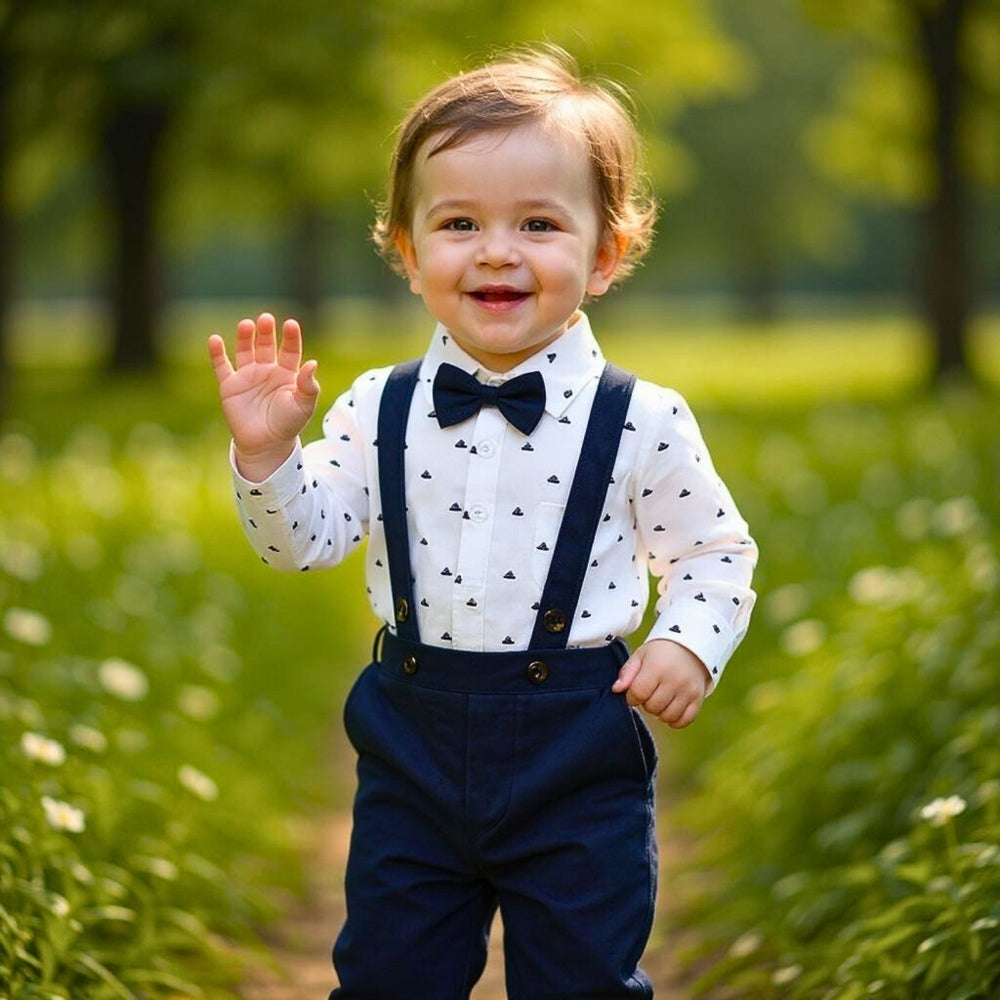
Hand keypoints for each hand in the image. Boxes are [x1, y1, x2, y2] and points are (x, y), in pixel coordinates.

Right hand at [208, 313, 320, 480]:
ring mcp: (248, 376)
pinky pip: (222, 366)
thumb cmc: (289, 424)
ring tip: (246, 325)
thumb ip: (309, 385)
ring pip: (245, 351)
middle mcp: (267, 371)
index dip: (291, 337)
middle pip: (266, 345)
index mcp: (287, 373)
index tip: (291, 324)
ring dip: (245, 338)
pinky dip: (217, 353)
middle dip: (266, 332)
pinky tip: (215, 339)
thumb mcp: (304, 405)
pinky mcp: (230, 386)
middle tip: (266, 319)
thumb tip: (313, 363)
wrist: (266, 445)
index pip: (289, 350)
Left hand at [612, 639, 710, 728]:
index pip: (638, 694)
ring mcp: (688, 691)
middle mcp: (674, 680)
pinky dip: (675, 720)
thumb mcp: (641, 655)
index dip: (632, 696)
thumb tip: (616, 690)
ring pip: (667, 716)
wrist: (691, 646)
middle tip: (650, 692)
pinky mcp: (698, 698)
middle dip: (646, 703)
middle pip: (652, 707)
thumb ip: (627, 672)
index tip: (635, 691)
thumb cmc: (661, 652)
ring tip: (660, 698)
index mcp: (657, 668)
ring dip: (659, 711)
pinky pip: (684, 720)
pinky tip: (670, 708)